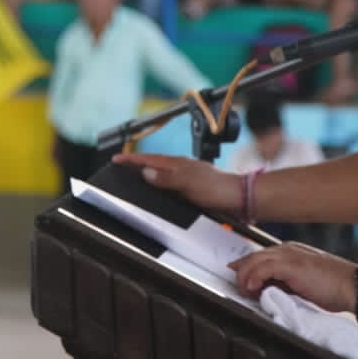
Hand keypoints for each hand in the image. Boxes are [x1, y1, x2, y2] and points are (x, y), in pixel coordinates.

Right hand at [111, 152, 240, 212]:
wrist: (241, 198)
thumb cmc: (219, 189)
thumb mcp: (189, 183)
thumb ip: (167, 178)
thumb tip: (146, 172)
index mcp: (179, 164)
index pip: (149, 159)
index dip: (132, 159)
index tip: (116, 159)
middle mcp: (182, 168)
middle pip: (153, 164)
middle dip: (136, 164)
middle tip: (120, 165)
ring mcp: (188, 178)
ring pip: (161, 173)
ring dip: (147, 173)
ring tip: (134, 175)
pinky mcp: (194, 188)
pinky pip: (170, 184)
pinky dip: (159, 184)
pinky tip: (161, 191)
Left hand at [230, 242, 357, 313]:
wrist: (354, 287)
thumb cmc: (336, 288)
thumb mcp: (306, 285)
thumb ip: (287, 283)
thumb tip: (270, 289)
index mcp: (293, 252)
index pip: (262, 256)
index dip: (247, 266)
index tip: (240, 277)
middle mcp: (289, 249)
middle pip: (254, 256)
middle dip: (242, 271)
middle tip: (239, 287)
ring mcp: (289, 255)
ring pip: (255, 260)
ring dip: (246, 276)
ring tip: (246, 291)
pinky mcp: (291, 264)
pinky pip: (263, 267)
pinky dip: (254, 277)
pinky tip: (253, 287)